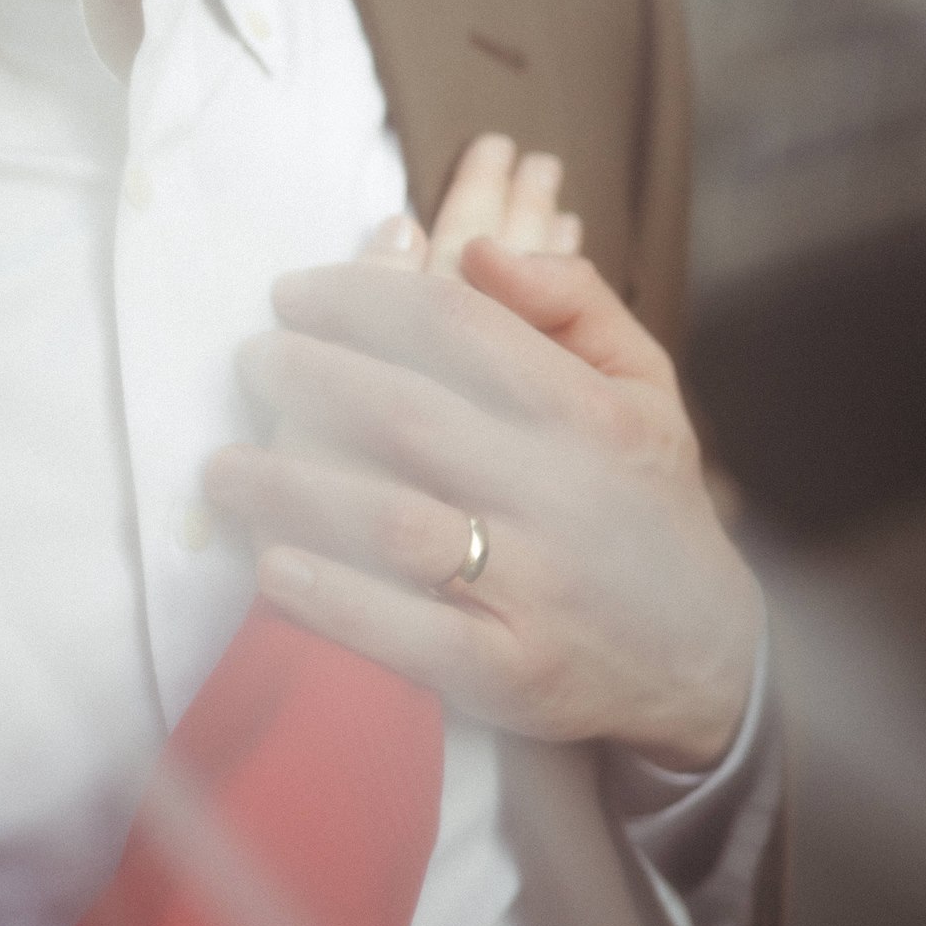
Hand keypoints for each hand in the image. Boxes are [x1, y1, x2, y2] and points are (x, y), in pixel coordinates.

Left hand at [205, 137, 760, 770]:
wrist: (702, 655)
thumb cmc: (642, 497)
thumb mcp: (643, 381)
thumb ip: (571, 299)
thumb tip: (475, 250)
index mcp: (589, 412)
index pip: (455, 326)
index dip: (358, 298)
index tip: (292, 293)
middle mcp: (562, 495)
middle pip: (407, 416)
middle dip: (309, 379)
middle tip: (252, 362)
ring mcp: (535, 591)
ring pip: (393, 523)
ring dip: (291, 487)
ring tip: (223, 466)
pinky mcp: (510, 674)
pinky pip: (406, 634)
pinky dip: (332, 599)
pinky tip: (271, 565)